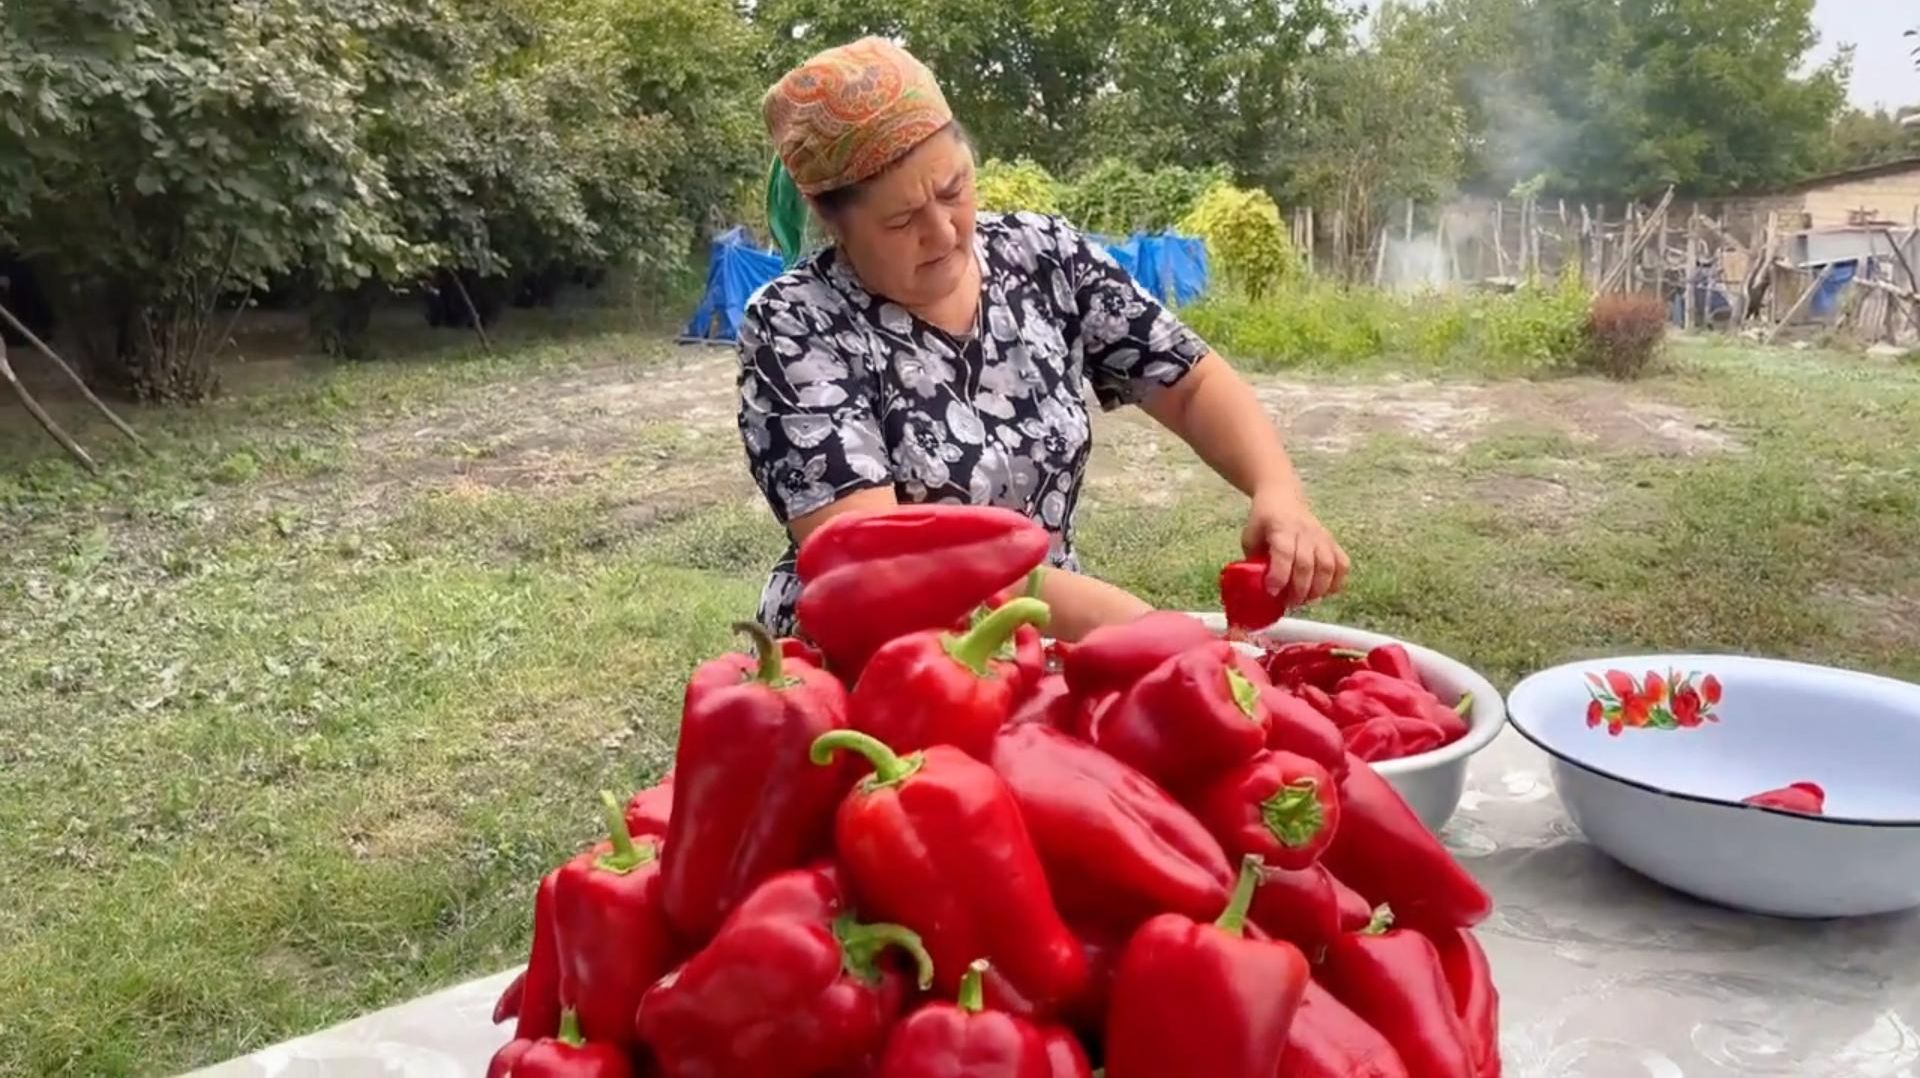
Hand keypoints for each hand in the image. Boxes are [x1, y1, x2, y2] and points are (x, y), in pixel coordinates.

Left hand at [1241, 486, 1349, 608]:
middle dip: (1298, 590)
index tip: (1272, 592)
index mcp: (1280, 528)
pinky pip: (1342, 564)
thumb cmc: (1264, 520)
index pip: (1284, 553)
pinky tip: (1325, 592)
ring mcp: (1321, 536)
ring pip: (1328, 566)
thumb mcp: (1250, 536)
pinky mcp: (1332, 541)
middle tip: (1289, 603)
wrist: (1282, 497)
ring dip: (1318, 589)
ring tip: (1305, 600)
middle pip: (1307, 564)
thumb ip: (1253, 561)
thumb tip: (1256, 589)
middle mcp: (1304, 531)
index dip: (1279, 576)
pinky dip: (1336, 582)